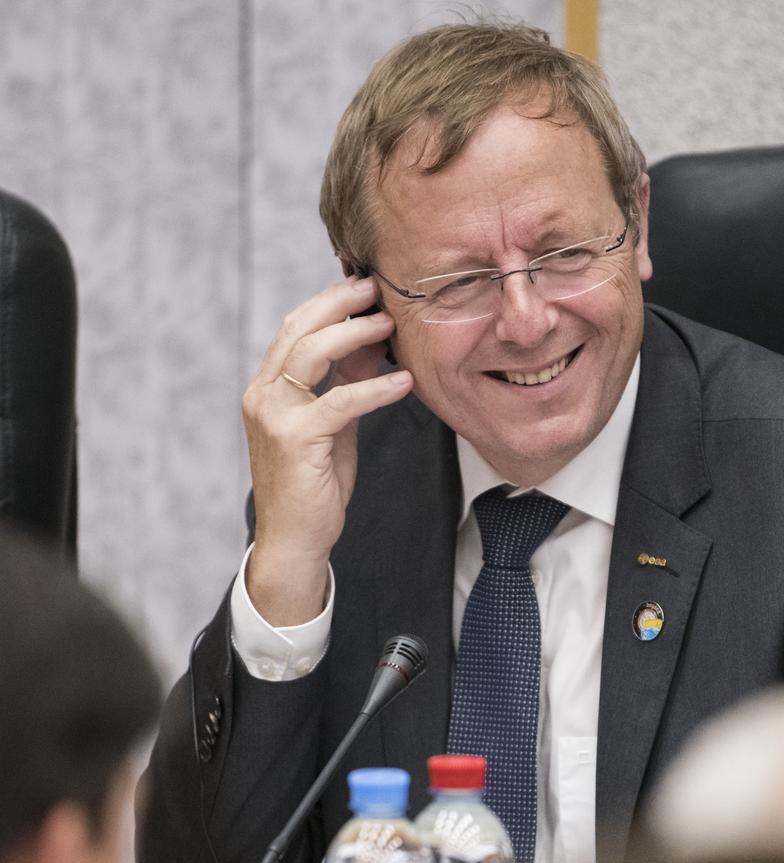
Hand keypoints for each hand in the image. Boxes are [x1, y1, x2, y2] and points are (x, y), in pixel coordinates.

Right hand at [242, 278, 412, 625]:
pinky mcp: (297, 439)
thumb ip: (344, 383)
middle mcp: (263, 395)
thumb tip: (372, 341)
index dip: (328, 302)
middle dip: (340, 302)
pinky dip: (376, 388)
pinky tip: (404, 382)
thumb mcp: (333, 425)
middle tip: (377, 286)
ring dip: (356, 332)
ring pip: (313, 353)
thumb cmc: (314, 485)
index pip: (294, 328)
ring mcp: (275, 415)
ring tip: (390, 323)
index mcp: (267, 388)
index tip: (364, 286)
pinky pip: (341, 400)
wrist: (294, 539)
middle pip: (299, 328)